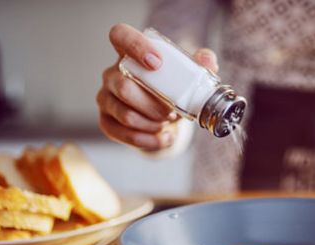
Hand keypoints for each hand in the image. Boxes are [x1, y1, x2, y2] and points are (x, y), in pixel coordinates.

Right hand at [96, 23, 218, 150]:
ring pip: (125, 114)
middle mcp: (113, 73)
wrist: (166, 117)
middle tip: (172, 111)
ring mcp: (106, 98)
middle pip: (123, 86)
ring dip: (153, 123)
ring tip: (168, 123)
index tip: (157, 63)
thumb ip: (200, 64)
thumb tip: (208, 60)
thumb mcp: (188, 76)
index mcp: (130, 54)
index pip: (120, 35)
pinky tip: (164, 138)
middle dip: (153, 104)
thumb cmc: (173, 90)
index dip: (135, 46)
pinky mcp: (106, 121)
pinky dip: (149, 140)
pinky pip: (122, 134)